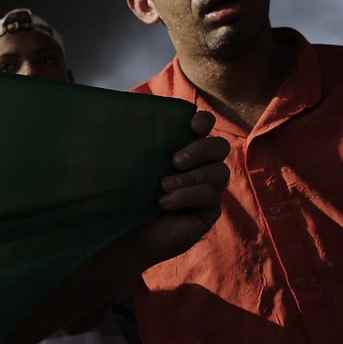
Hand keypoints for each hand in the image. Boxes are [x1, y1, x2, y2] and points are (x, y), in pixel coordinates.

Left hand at [127, 110, 229, 268]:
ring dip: (191, 177)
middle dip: (200, 149)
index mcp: (181, 148)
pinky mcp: (208, 210)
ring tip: (164, 185)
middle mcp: (198, 166)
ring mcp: (206, 188)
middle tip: (175, 160)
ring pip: (219, 171)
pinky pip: (210, 196)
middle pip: (219, 147)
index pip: (204, 126)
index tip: (193, 125)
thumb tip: (122, 108)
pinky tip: (165, 202)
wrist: (122, 235)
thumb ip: (132, 142)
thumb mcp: (126, 167)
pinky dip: (187, 196)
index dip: (203, 122)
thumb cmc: (122, 197)